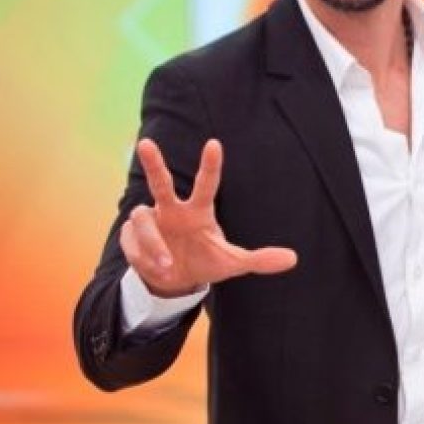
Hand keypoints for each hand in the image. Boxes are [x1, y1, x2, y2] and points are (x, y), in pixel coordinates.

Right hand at [120, 138, 297, 296]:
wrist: (175, 281)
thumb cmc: (206, 262)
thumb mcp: (233, 263)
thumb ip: (259, 260)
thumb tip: (293, 259)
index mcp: (198, 211)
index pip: (206, 184)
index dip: (210, 166)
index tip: (215, 144)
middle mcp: (172, 209)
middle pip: (160, 181)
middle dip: (153, 163)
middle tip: (145, 142)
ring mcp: (150, 220)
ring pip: (142, 218)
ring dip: (153, 243)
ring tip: (167, 265)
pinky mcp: (130, 236)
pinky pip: (133, 242)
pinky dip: (144, 257)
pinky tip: (157, 270)